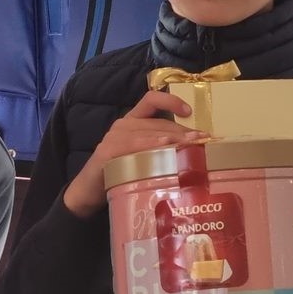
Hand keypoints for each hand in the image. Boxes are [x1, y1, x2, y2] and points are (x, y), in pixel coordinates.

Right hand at [62, 90, 207, 216]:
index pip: (151, 100)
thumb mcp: (142, 159)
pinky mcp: (108, 151)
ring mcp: (114, 136)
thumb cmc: (119, 176)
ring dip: (174, 138)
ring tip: (192, 145)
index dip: (171, 100)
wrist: (88, 193)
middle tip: (204, 140)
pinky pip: (134, 145)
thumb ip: (160, 151)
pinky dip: (151, 145)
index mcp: (133, 122)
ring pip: (150, 132)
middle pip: (159, 122)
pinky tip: (165, 148)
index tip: (190, 111)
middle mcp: (123, 125)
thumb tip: (193, 152)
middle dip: (184, 131)